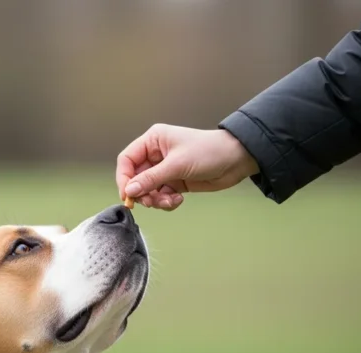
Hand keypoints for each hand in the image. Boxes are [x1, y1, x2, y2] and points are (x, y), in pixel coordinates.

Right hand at [116, 125, 258, 210]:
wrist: (236, 160)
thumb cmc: (209, 152)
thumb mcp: (177, 165)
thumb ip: (151, 179)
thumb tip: (129, 191)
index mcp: (153, 141)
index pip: (127, 160)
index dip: (124, 178)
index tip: (127, 195)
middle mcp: (156, 155)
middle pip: (135, 178)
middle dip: (142, 193)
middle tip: (151, 201)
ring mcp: (165, 169)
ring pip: (147, 190)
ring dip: (156, 200)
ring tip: (170, 200)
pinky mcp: (174, 182)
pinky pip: (160, 196)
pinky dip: (166, 202)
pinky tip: (178, 199)